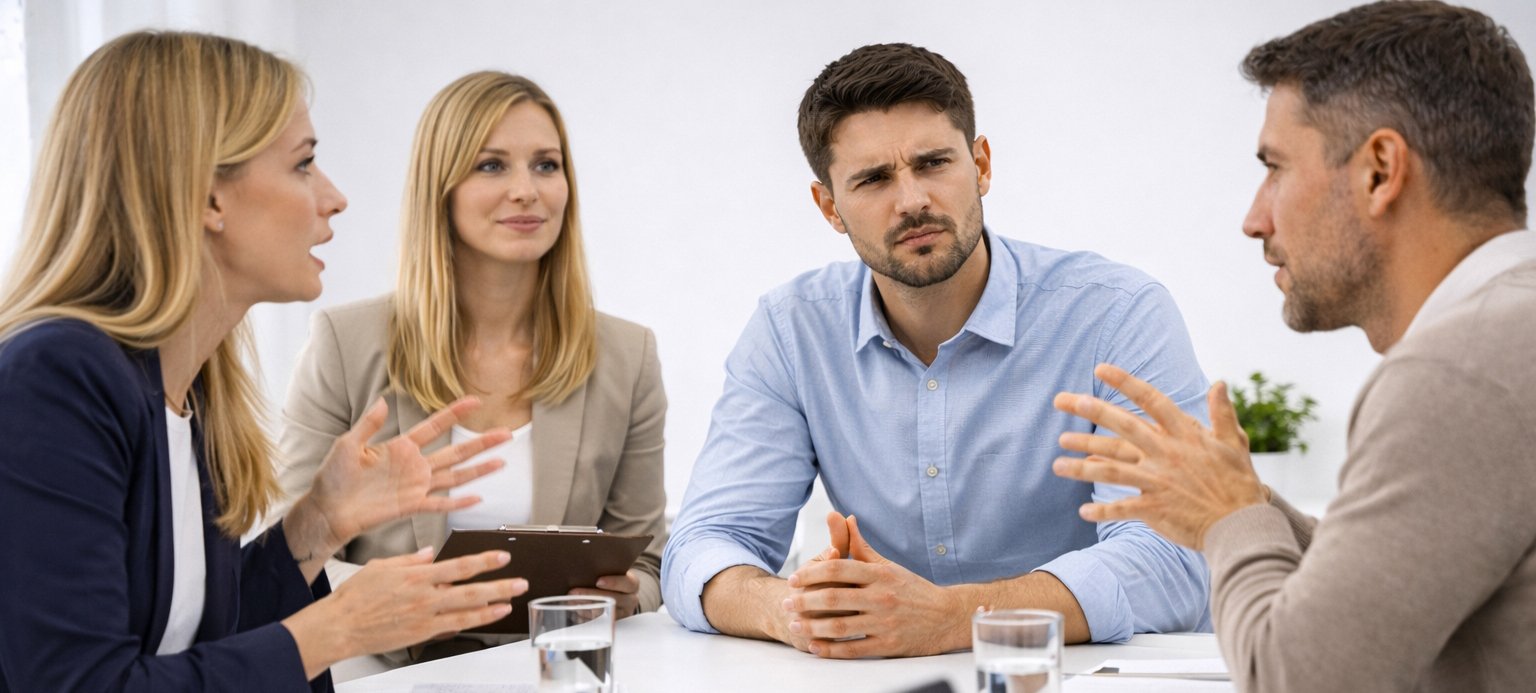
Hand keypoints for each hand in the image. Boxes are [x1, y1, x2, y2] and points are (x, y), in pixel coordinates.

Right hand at [283, 548, 527, 678]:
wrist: (339, 627)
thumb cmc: (354, 598)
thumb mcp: (381, 567)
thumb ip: (409, 560)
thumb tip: (428, 554)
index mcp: (415, 576)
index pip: (458, 566)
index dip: (484, 561)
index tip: (502, 556)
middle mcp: (423, 597)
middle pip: (470, 590)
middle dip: (499, 585)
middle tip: (519, 581)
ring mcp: (424, 618)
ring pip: (466, 613)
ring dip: (492, 607)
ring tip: (510, 602)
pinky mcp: (420, 634)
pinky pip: (452, 628)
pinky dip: (472, 623)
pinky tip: (486, 618)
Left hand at [294, 397, 510, 558]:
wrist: (328, 509)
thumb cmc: (333, 477)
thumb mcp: (347, 444)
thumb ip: (368, 424)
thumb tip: (382, 401)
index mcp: (401, 447)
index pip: (434, 427)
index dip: (455, 413)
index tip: (475, 401)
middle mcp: (414, 466)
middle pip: (456, 451)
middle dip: (481, 442)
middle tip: (505, 433)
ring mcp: (415, 487)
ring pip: (455, 476)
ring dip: (479, 470)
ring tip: (501, 462)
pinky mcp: (411, 506)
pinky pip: (439, 505)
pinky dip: (458, 504)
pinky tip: (477, 499)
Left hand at [570, 570, 641, 617]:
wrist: (615, 593)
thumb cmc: (609, 578)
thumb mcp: (611, 572)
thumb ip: (601, 569)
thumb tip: (580, 565)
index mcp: (632, 584)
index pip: (627, 583)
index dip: (614, 583)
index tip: (598, 581)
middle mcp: (630, 600)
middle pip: (614, 600)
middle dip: (592, 596)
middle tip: (573, 593)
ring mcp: (623, 614)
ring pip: (605, 614)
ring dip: (586, 608)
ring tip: (570, 602)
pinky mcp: (613, 625)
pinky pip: (599, 624)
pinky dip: (585, 619)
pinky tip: (574, 613)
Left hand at [783, 515, 967, 657]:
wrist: (946, 616)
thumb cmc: (912, 589)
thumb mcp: (888, 565)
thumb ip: (861, 547)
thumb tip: (844, 518)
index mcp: (879, 574)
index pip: (839, 569)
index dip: (812, 573)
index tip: (795, 579)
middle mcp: (881, 597)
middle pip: (834, 597)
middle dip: (805, 600)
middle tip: (787, 601)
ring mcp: (885, 622)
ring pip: (840, 625)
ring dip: (813, 626)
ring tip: (795, 624)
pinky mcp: (888, 645)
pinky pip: (854, 648)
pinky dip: (831, 649)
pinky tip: (816, 647)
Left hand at [1051, 363, 1268, 549]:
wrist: (1242, 526)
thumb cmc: (1238, 483)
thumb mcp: (1234, 443)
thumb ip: (1222, 413)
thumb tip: (1219, 383)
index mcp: (1184, 434)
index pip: (1151, 400)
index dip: (1126, 383)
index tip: (1100, 369)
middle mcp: (1167, 453)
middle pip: (1123, 427)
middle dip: (1091, 412)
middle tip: (1061, 401)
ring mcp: (1158, 481)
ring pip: (1111, 470)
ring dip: (1081, 467)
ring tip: (1056, 464)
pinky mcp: (1155, 508)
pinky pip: (1122, 508)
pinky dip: (1102, 510)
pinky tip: (1084, 511)